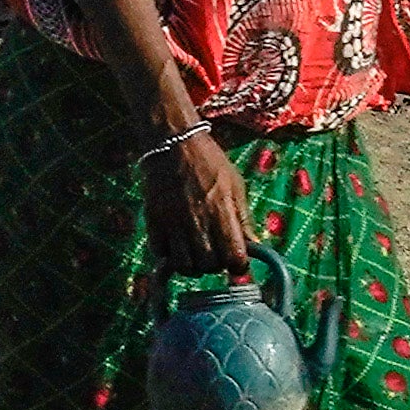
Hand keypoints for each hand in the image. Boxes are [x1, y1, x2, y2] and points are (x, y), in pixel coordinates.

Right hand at [155, 121, 258, 278]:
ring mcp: (173, 223)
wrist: (174, 143)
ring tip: (196, 254)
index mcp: (222, 211)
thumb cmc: (210, 162)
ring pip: (184, 266)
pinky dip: (169, 256)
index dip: (238, 265)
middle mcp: (198, 221)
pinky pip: (160, 254)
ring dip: (192, 265)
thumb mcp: (236, 185)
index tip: (237, 261)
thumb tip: (255, 246)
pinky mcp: (154, 221)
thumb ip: (244, 218)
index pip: (234, 257)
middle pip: (209, 266)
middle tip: (216, 255)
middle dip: (215, 265)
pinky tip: (177, 245)